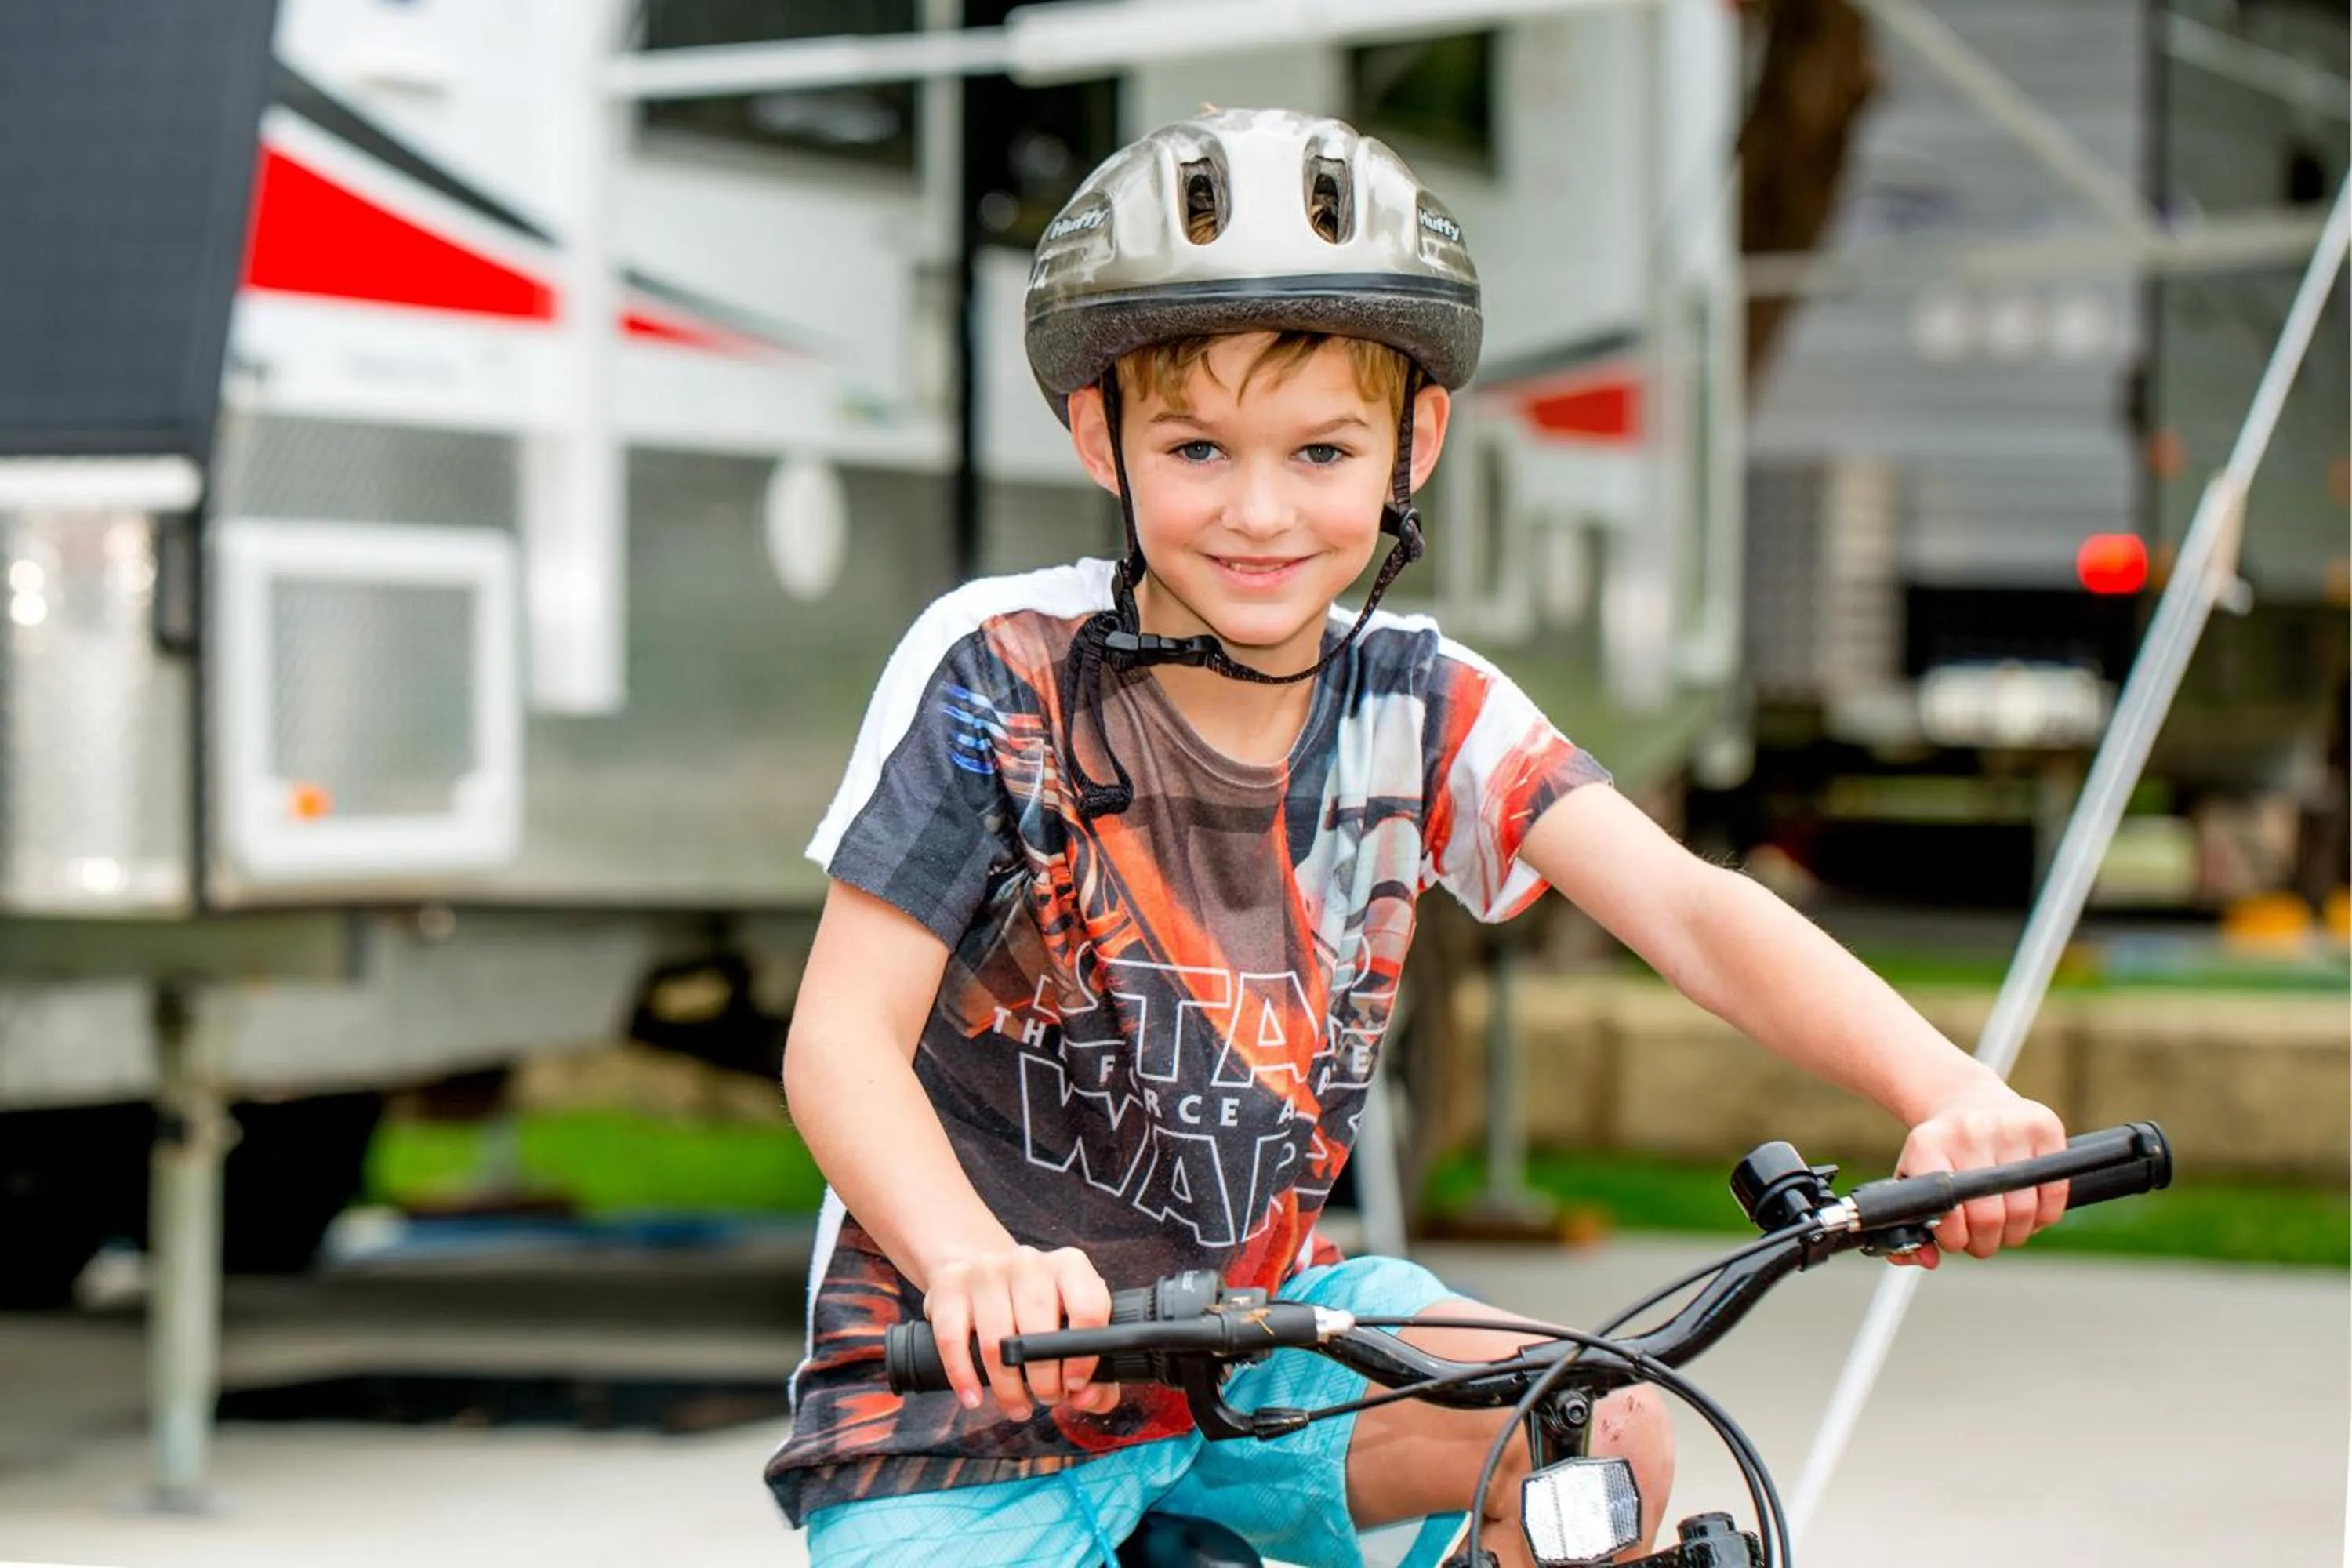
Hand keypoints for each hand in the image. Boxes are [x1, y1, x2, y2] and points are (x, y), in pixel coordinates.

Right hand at [921, 1243, 1118, 1419]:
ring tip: (1018, 1406)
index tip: (1075, 1384)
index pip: (1088, 1308)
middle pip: (1039, 1333)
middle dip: (1045, 1382)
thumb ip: (1098, 1372)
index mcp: (1069, 1266)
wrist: (978, 1266)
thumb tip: (1087, 1398)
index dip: (1084, 1357)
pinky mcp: (949, 1286)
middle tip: (1046, 1398)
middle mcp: (1029, 1262)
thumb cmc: (1035, 1308)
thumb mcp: (1071, 1324)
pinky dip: (964, 1378)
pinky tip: (974, 1398)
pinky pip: (953, 1341)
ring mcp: (986, 1271)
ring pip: (997, 1345)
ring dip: (1008, 1389)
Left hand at [1889, 1084, 2067, 1268]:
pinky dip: (2045, 1215)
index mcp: (1928, 1144)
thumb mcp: (1914, 1178)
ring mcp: (2009, 1126)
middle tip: (1982, 1241)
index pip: (1948, 1210)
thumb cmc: (1940, 1150)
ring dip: (2016, 1234)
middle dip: (1986, 1243)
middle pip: (1990, 1217)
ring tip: (2004, 1229)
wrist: (1964, 1099)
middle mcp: (1969, 1130)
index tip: (1955, 1241)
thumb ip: (1911, 1223)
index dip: (1955, 1238)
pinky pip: (2054, 1191)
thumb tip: (1927, 1260)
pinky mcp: (2044, 1126)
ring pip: (2024, 1209)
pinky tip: (2030, 1214)